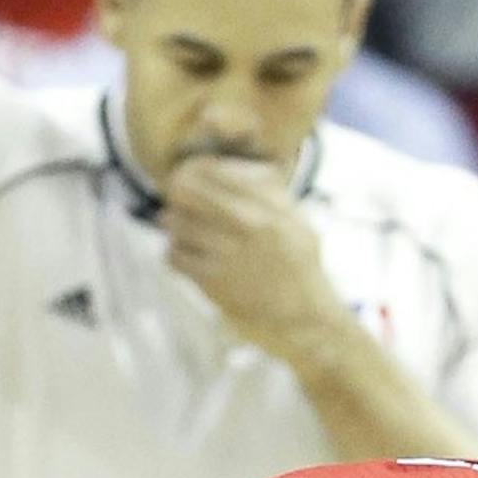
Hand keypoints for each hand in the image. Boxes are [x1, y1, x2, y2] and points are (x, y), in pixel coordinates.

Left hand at [161, 159, 342, 363]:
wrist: (302, 312)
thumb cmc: (298, 261)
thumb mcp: (296, 217)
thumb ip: (270, 190)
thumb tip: (238, 165)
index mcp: (266, 204)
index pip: (213, 170)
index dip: (195, 166)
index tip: (192, 171)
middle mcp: (246, 226)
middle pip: (187, 192)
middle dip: (178, 190)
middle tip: (178, 195)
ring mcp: (227, 254)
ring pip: (176, 223)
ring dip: (174, 222)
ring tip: (181, 224)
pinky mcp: (212, 281)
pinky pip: (174, 256)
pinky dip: (174, 252)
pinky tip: (185, 252)